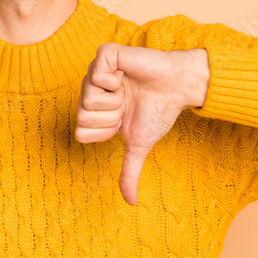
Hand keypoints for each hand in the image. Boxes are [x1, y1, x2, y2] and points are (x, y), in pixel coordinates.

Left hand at [75, 44, 207, 205]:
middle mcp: (90, 89)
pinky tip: (126, 76)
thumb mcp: (138, 145)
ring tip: (127, 90)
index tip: (121, 121)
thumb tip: (131, 203)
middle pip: (81, 116)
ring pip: (87, 97)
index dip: (104, 131)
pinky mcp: (106, 54)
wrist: (177, 89)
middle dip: (110, 116)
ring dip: (115, 99)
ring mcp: (96, 71)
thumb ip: (129, 171)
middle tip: (125, 104)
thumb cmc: (158, 112)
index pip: (80, 131)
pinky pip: (96, 75)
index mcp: (94, 109)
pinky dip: (115, 81)